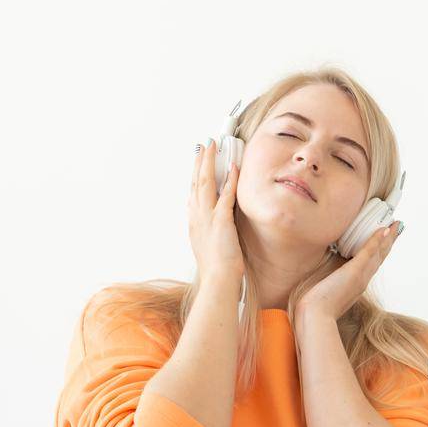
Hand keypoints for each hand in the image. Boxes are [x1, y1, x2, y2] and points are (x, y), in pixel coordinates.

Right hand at [189, 139, 242, 285]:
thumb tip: (216, 225)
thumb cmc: (217, 270)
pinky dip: (230, 180)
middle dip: (200, 162)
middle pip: (196, 182)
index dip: (196, 174)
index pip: (194, 192)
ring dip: (210, 163)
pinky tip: (234, 167)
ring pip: (206, 183)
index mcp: (195, 222)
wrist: (217, 281)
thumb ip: (210, 232)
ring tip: (213, 147)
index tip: (199, 162)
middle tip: (204, 145)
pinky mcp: (221, 222)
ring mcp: (207, 218)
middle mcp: (197, 217)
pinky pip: (226, 196)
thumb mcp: (209, 246)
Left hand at [298, 221, 402, 320]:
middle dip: (389, 242)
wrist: (316, 318)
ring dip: (388, 238)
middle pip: (380, 258)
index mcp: (357, 285)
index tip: (386, 241)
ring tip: (396, 225)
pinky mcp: (355, 272)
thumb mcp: (324, 294)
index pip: (371, 265)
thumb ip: (328, 285)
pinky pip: (369, 253)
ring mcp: (361, 276)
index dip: (380, 252)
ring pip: (378, 254)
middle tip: (397, 228)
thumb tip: (323, 280)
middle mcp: (363, 280)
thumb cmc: (316, 309)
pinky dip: (377, 241)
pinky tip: (384, 230)